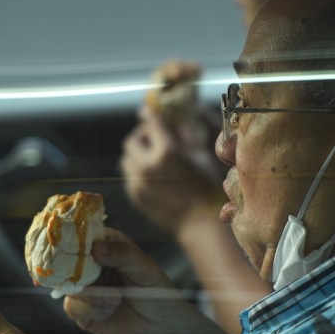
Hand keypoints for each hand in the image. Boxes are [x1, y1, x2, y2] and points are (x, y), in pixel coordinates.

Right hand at [65, 228, 235, 333]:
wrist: (161, 326)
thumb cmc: (157, 291)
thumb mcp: (144, 267)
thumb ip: (122, 254)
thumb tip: (97, 247)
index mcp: (106, 245)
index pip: (81, 234)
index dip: (71, 236)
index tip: (69, 242)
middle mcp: (90, 264)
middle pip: (66, 259)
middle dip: (72, 268)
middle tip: (88, 275)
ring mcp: (84, 287)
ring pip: (68, 285)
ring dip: (92, 295)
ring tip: (116, 299)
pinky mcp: (82, 310)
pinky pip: (72, 306)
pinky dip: (91, 310)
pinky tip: (109, 311)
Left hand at [121, 107, 224, 234]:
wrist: (199, 223)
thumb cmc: (207, 189)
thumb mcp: (202, 158)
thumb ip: (187, 138)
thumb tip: (179, 125)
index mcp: (167, 151)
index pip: (151, 123)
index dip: (149, 114)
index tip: (148, 110)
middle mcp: (147, 165)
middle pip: (132, 140)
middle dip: (141, 136)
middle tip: (152, 138)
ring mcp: (138, 182)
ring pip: (126, 159)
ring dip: (136, 155)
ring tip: (151, 158)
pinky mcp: (134, 195)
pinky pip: (129, 176)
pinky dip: (137, 172)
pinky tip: (152, 176)